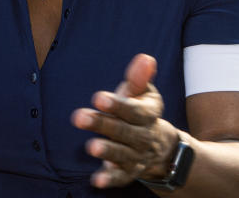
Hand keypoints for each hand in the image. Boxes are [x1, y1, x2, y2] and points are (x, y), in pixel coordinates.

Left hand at [71, 54, 180, 188]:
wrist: (160, 146)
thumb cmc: (140, 111)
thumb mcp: (142, 94)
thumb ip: (139, 78)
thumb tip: (145, 58)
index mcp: (149, 114)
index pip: (135, 110)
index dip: (118, 105)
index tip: (97, 98)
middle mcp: (145, 136)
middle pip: (126, 131)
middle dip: (103, 124)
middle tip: (79, 117)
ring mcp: (138, 156)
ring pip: (124, 154)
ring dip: (108, 151)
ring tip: (91, 147)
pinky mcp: (129, 172)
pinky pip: (121, 178)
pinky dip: (110, 180)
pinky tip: (96, 180)